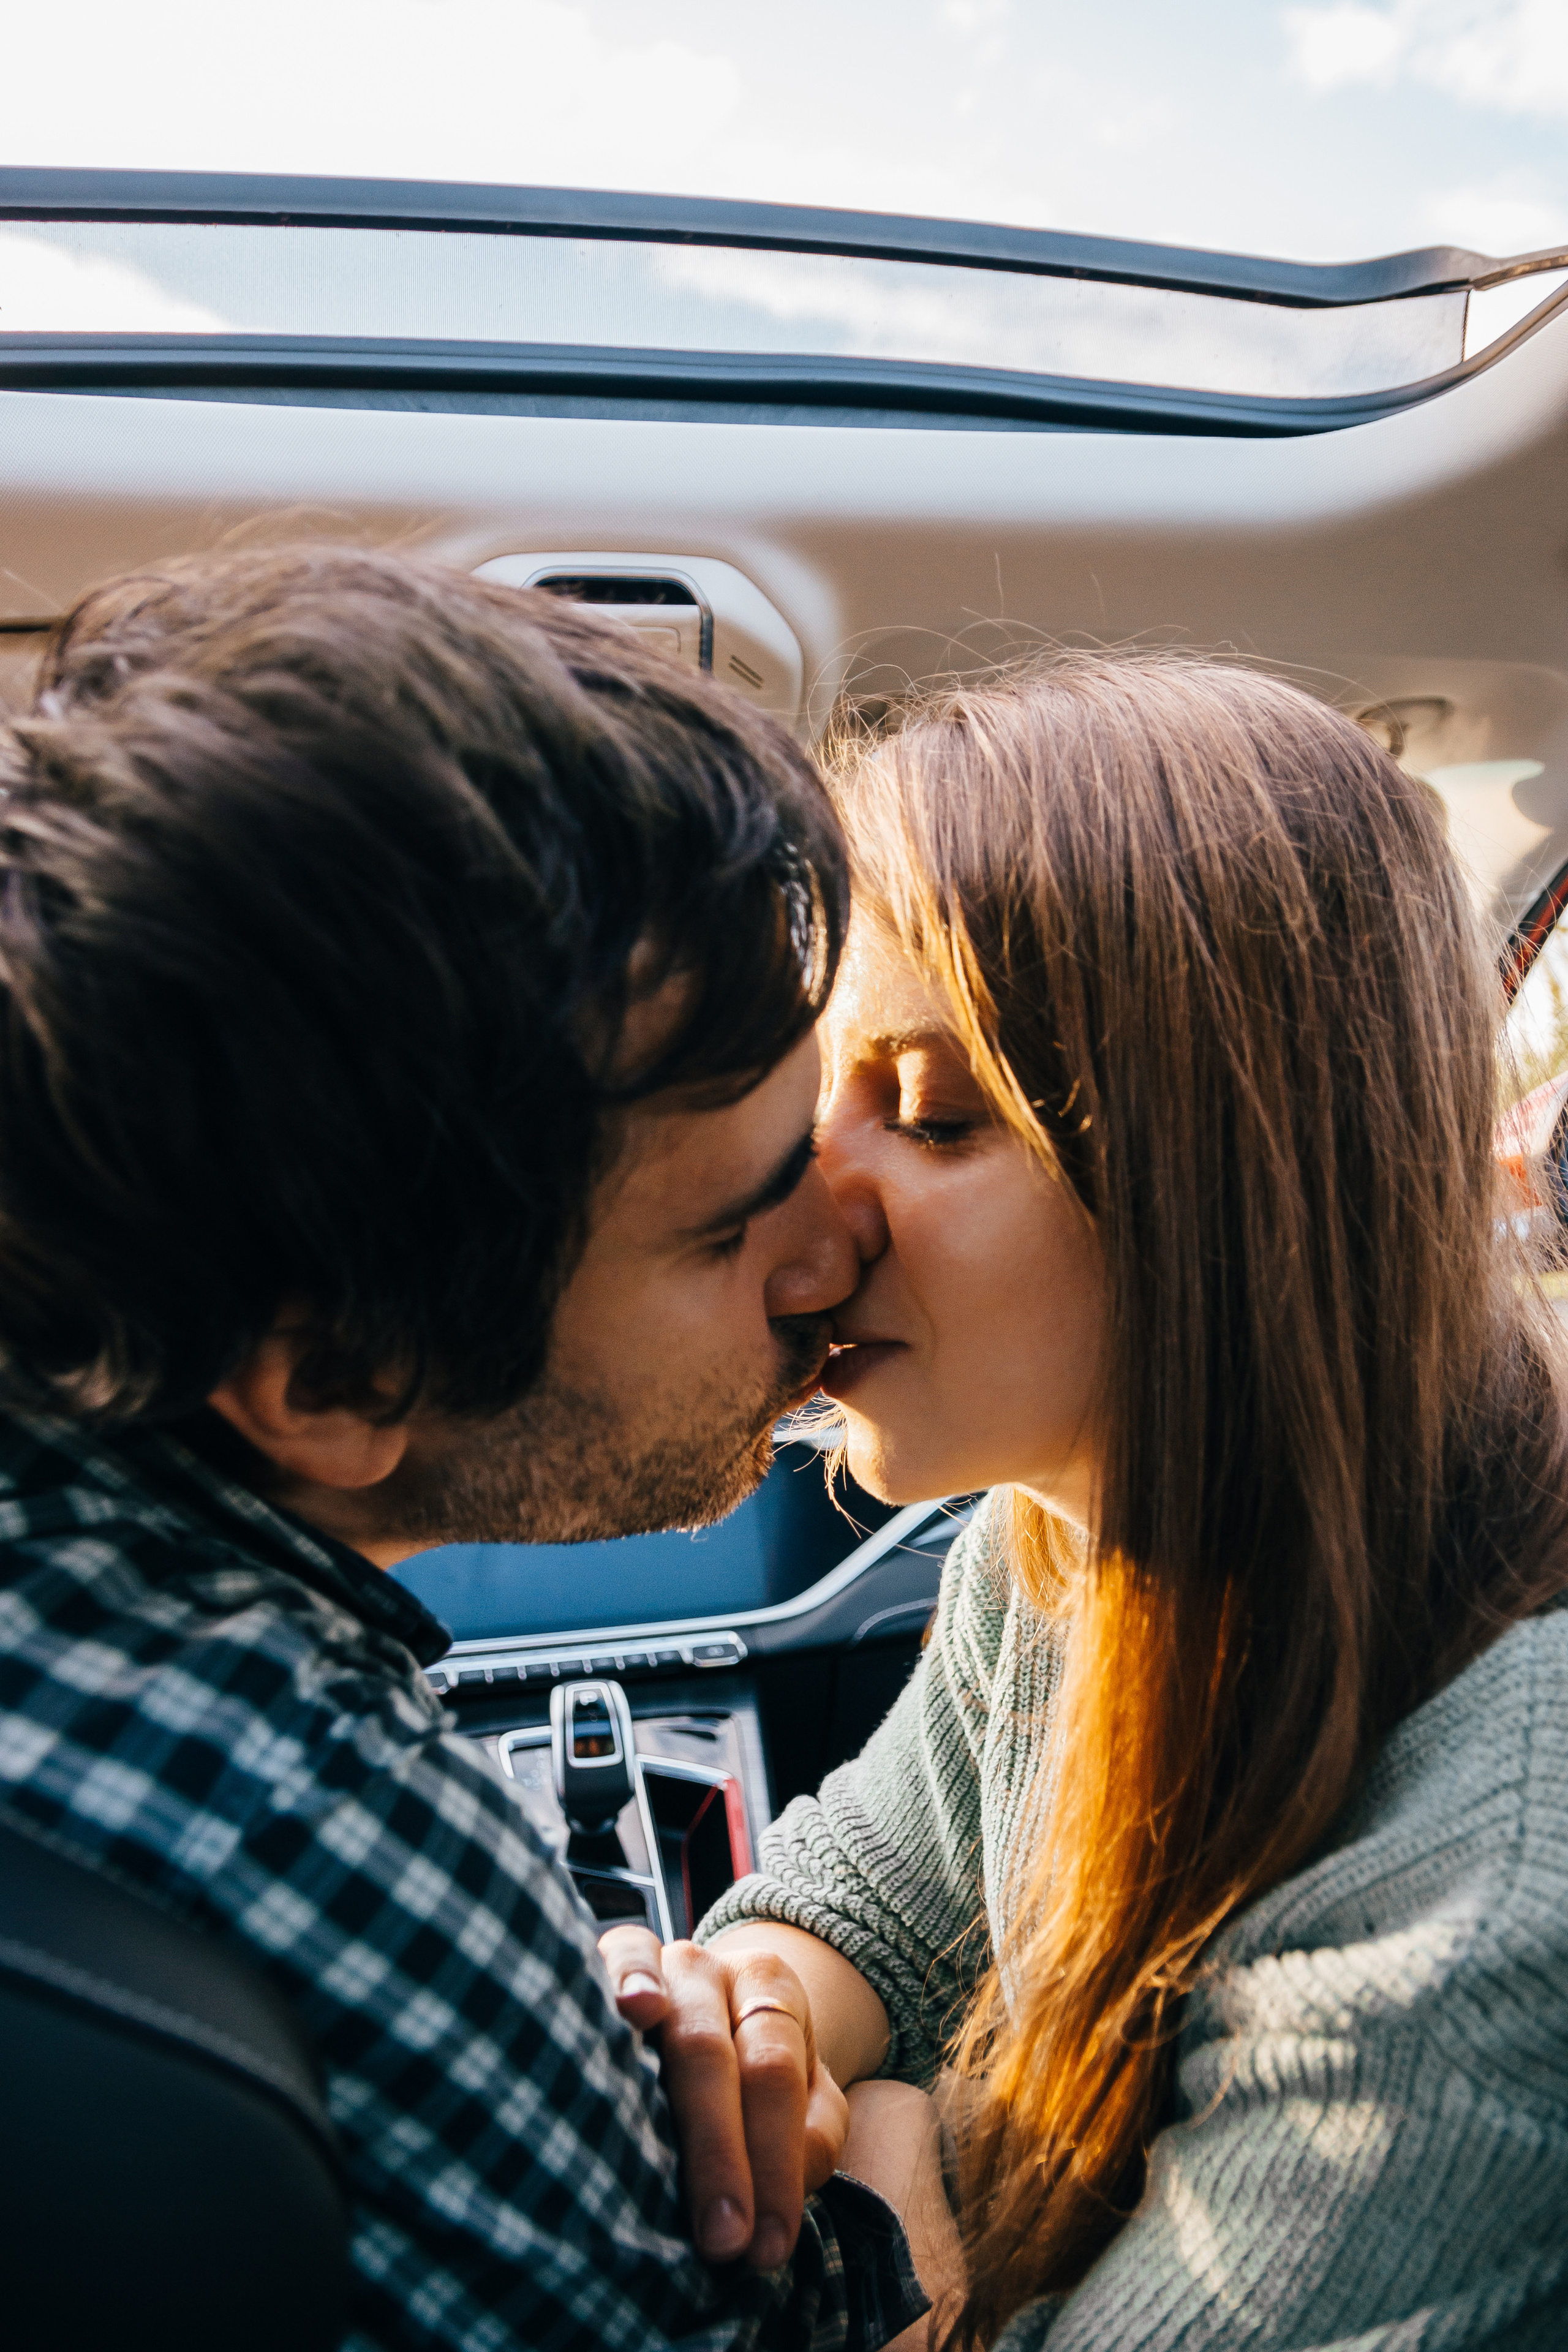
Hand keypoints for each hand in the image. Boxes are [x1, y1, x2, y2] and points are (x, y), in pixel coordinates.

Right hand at [599, 1925, 848, 2270]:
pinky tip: (630, 2010)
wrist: (696, 1998)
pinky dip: (624, 1981)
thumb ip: (807, 2140)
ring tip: (658, 2162)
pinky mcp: (607, 1959)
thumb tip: (780, 2199)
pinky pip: (617, 1957)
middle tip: (723, 2240)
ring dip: (671, 2101)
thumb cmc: (746, 2072)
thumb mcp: (796, 2099)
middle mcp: (713, 1971)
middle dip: (721, 2153)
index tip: (766, 2245)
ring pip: (670, 2019)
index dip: (774, 2162)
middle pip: (716, 2055)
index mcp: (771, 1991)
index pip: (776, 2077)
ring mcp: (658, 1960)